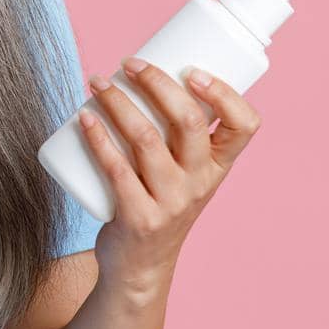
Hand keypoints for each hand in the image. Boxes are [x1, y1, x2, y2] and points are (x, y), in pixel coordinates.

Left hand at [76, 58, 262, 293]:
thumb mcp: (183, 174)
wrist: (139, 266)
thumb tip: (144, 71)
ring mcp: (170, 202)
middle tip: (129, 63)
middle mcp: (200, 184)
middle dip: (158, 82)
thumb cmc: (157, 202)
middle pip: (189, 122)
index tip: (193, 70)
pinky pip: (116, 168)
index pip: (245, 127)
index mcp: (217, 167)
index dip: (225, 94)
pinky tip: (84, 117)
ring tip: (97, 82)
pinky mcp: (139, 217)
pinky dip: (98, 138)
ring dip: (118, 102)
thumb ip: (174, 133)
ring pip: (146, 139)